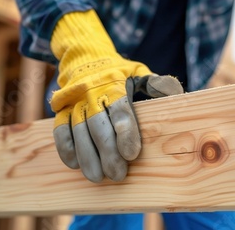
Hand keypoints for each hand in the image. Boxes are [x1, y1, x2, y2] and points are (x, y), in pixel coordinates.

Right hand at [50, 10, 182, 181]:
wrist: (85, 58)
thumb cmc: (119, 72)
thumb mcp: (139, 71)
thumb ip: (156, 84)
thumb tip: (173, 91)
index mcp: (114, 83)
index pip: (120, 110)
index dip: (126, 133)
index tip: (131, 154)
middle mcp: (91, 92)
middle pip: (98, 126)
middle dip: (107, 152)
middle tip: (117, 174)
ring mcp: (74, 101)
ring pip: (78, 132)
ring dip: (87, 157)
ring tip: (98, 177)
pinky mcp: (61, 109)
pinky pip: (60, 131)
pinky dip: (66, 149)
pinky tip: (76, 165)